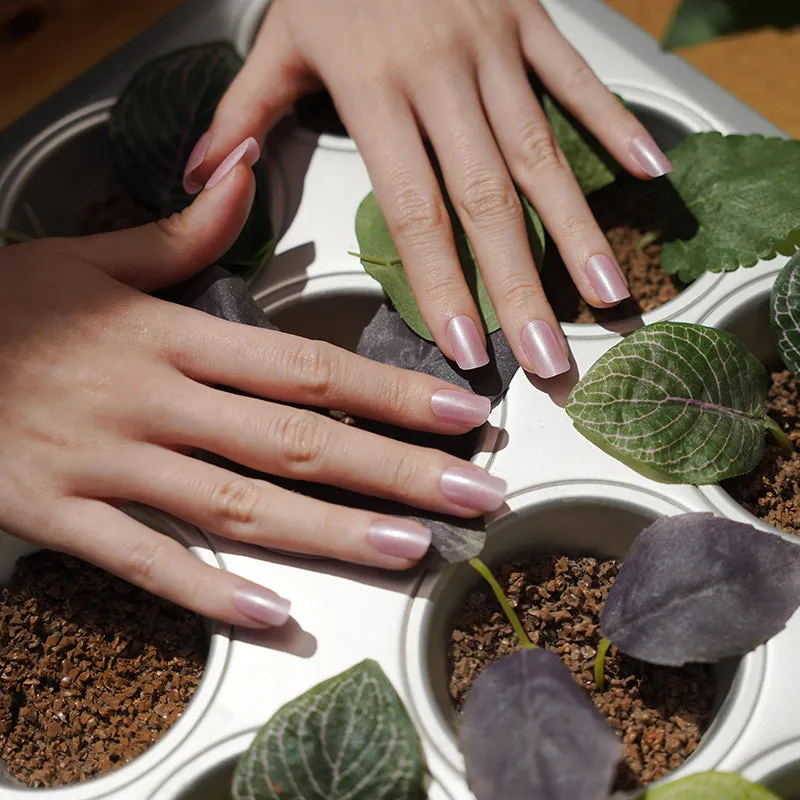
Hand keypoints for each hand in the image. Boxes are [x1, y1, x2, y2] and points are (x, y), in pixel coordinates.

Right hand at [0, 147, 501, 628]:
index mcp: (173, 335)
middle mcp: (155, 400)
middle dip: (394, 473)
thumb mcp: (96, 255)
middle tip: (473, 499)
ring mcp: (107, 461)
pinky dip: (205, 592)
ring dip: (330, 534)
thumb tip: (243, 173)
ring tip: (408, 552)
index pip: (307, 366)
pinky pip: (139, 561)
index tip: (459, 414)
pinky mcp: (55, 512)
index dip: (390, 393)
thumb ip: (184, 230)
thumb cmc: (7, 303)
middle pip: (296, 442)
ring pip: (236, 507)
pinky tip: (272, 616)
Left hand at [184, 0, 671, 378]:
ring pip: (541, 151)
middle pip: (486, 199)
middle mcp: (439, 73)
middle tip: (548, 352)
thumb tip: (203, 178)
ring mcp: (492, 43)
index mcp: (373, 89)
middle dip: (521, 284)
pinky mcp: (528, 13)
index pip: (413, 210)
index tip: (465, 347)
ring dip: (578, 228)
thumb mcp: (277, 35)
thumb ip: (241, 112)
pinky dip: (613, 123)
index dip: (441, 284)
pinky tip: (648, 174)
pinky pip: (575, 76)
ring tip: (606, 294)